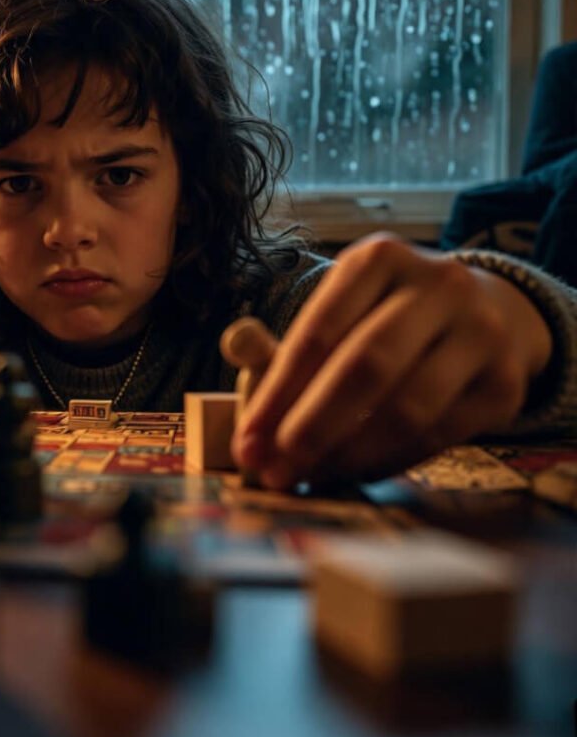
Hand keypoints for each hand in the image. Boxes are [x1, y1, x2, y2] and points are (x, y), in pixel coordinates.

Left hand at [234, 234, 552, 488]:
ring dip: (348, 454)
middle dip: (311, 427)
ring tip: (309, 477)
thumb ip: (283, 340)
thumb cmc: (385, 318)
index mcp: (379, 258)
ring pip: (407, 408)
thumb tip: (232, 343)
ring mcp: (480, 333)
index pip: (319, 330)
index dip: (278, 391)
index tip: (247, 440)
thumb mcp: (339, 309)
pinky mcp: (504, 384)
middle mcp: (437, 285)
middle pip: (365, 367)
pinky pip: (438, 436)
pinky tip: (352, 472)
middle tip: (275, 470)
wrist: (490, 314)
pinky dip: (387, 461)